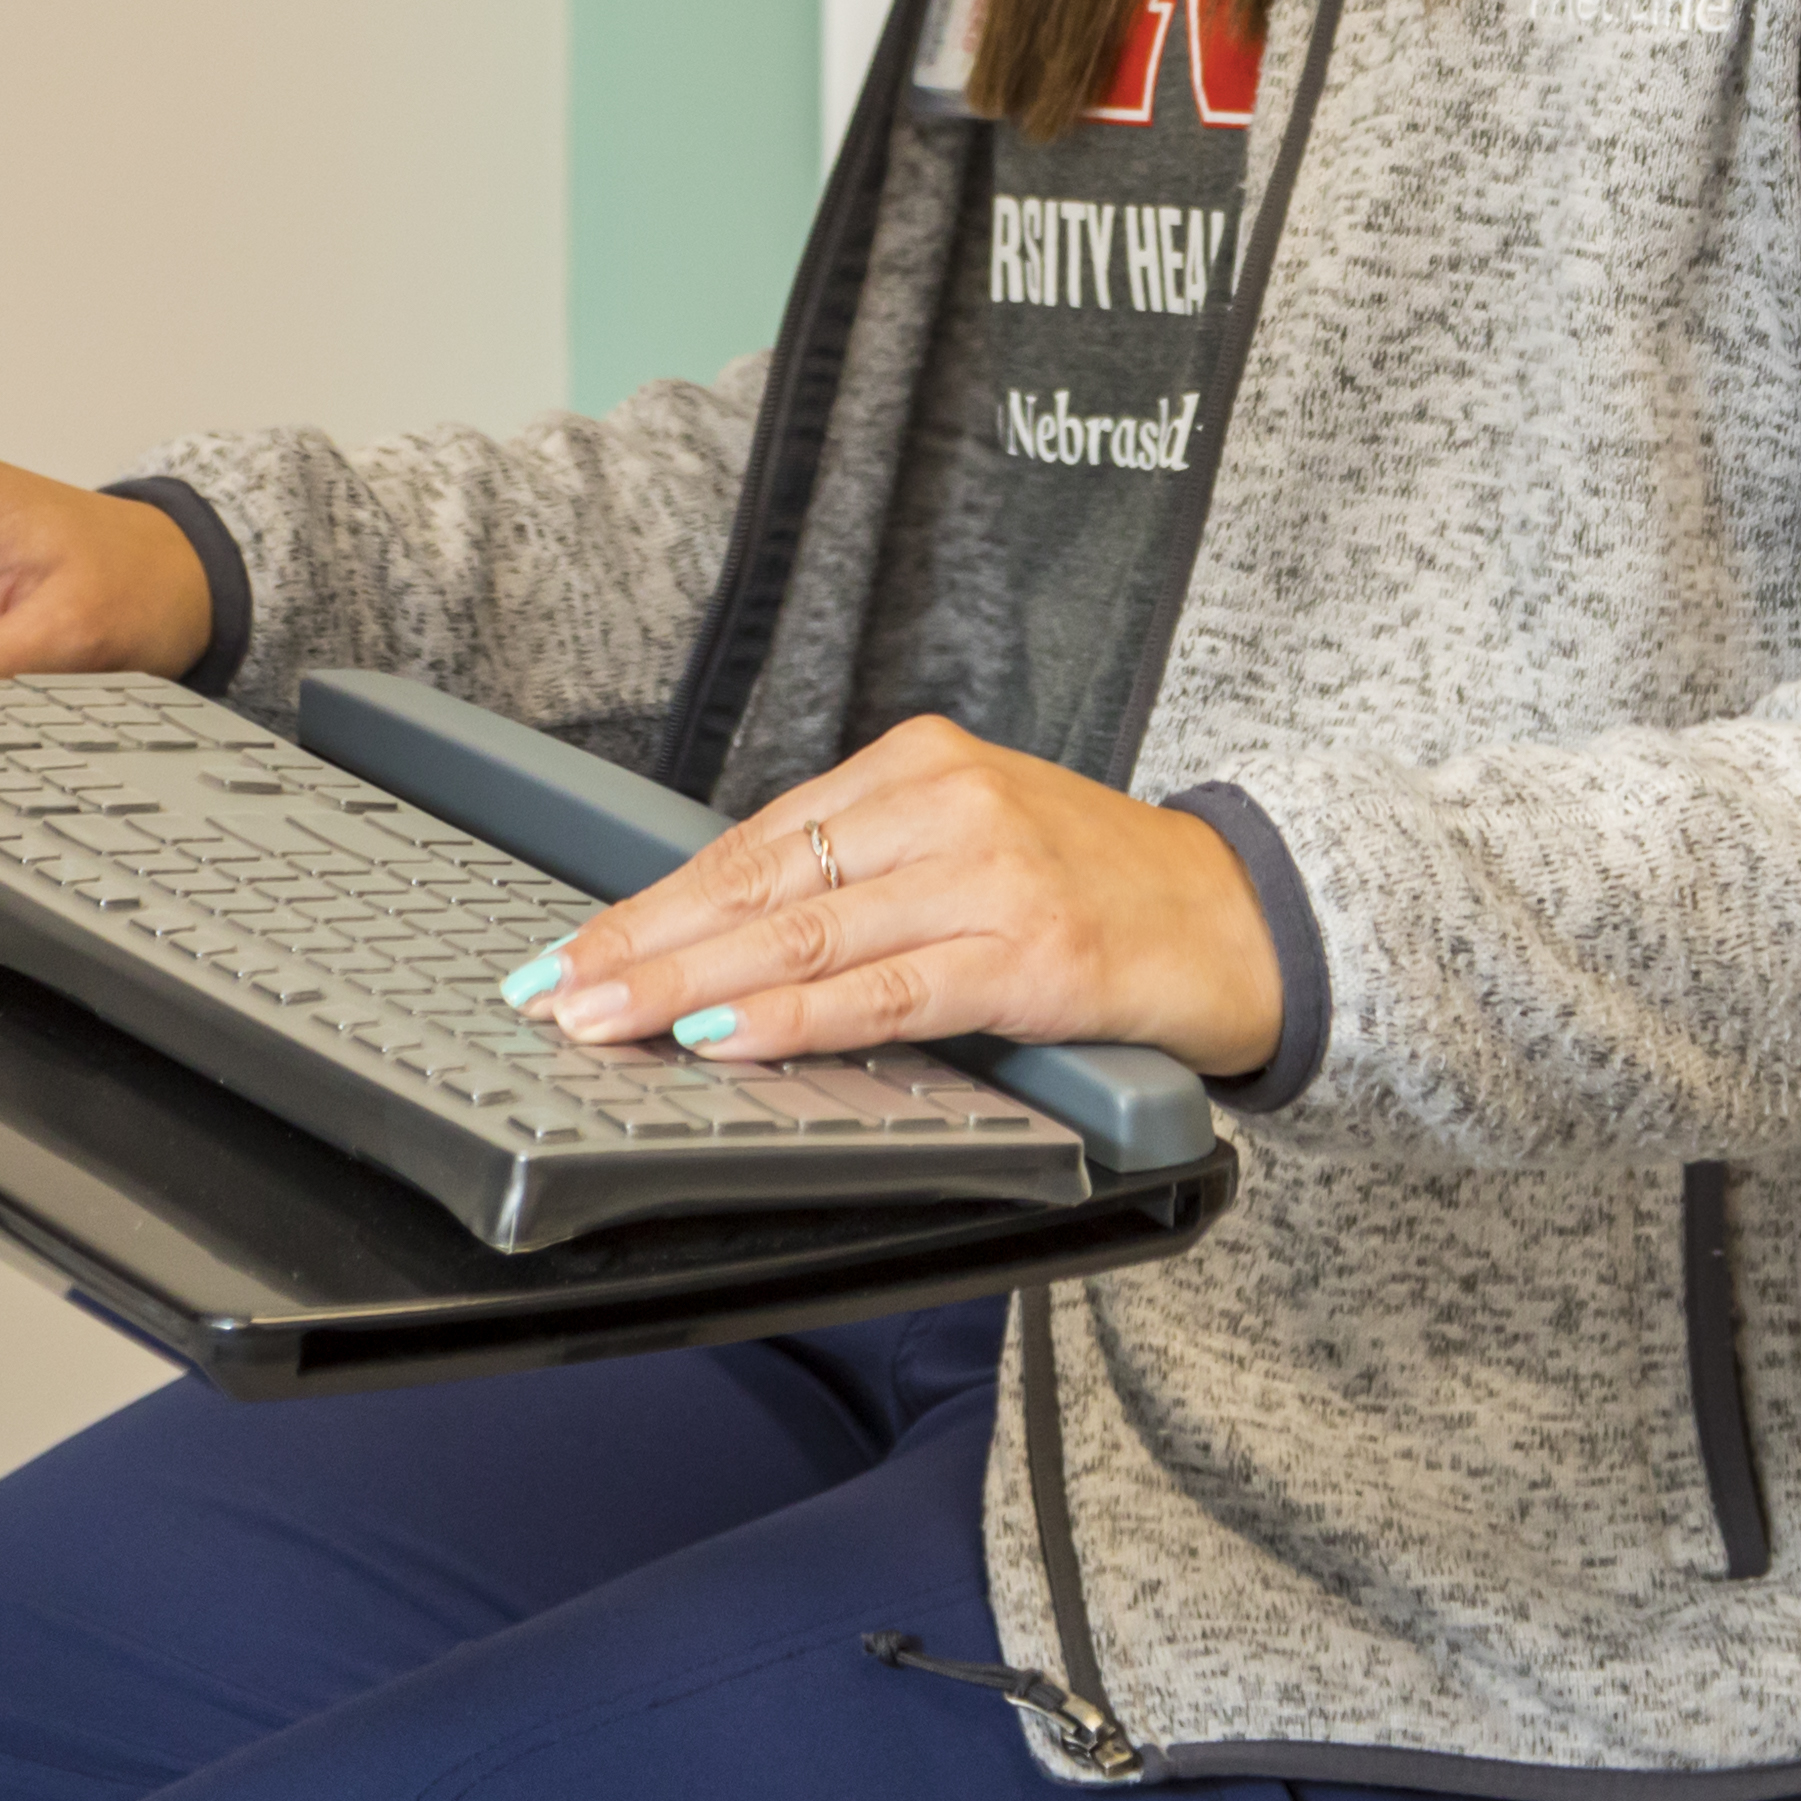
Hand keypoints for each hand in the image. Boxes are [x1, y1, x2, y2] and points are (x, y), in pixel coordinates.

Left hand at [512, 713, 1277, 1082]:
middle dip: (641, 944)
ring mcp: (991, 874)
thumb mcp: (973, 847)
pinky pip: (888, 991)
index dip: (649, 901)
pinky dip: (798, 1016)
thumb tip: (720, 945)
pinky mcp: (1030, 953)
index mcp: (922, 766)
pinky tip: (732, 1033)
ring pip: (807, 936)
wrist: (1246, 915)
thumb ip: (864, 879)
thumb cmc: (1101, 892)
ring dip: (689, 986)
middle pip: (761, 883)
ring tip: (608, 1019)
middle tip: (553, 991)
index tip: (569, 949)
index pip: (754, 841)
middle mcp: (948, 804)